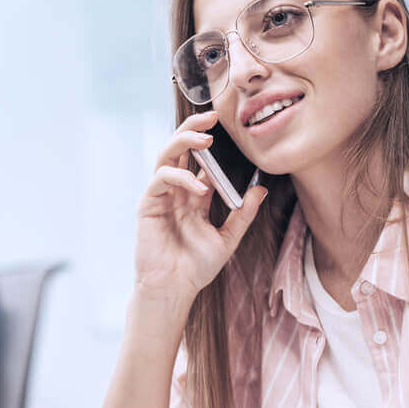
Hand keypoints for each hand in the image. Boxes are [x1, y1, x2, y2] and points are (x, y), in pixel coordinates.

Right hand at [134, 113, 266, 309]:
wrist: (174, 289)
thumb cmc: (195, 268)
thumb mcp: (228, 238)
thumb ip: (243, 214)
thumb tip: (260, 189)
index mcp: (192, 196)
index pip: (198, 159)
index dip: (209, 142)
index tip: (227, 128)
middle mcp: (175, 191)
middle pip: (179, 149)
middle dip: (193, 129)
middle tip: (212, 118)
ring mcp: (160, 196)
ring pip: (166, 156)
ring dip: (184, 142)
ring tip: (205, 139)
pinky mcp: (148, 204)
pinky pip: (161, 179)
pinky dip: (180, 177)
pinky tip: (199, 187)